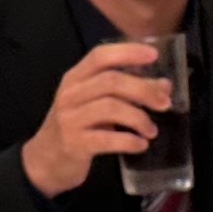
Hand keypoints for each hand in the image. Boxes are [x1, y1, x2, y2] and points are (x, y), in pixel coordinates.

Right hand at [21, 41, 173, 198]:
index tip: (153, 55)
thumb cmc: (77, 126)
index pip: (100, 56)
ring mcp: (70, 119)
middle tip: (165, 103)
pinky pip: (107, 139)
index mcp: (75, 78)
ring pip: (110, 108)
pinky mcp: (74, 143)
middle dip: (143, 90)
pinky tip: (141, 145)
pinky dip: (129, 141)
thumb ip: (126, 92)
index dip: (128, 52)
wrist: (47, 159)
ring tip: (152, 130)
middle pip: (111, 81)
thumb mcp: (96, 103)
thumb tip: (164, 86)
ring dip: (139, 118)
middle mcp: (70, 94)